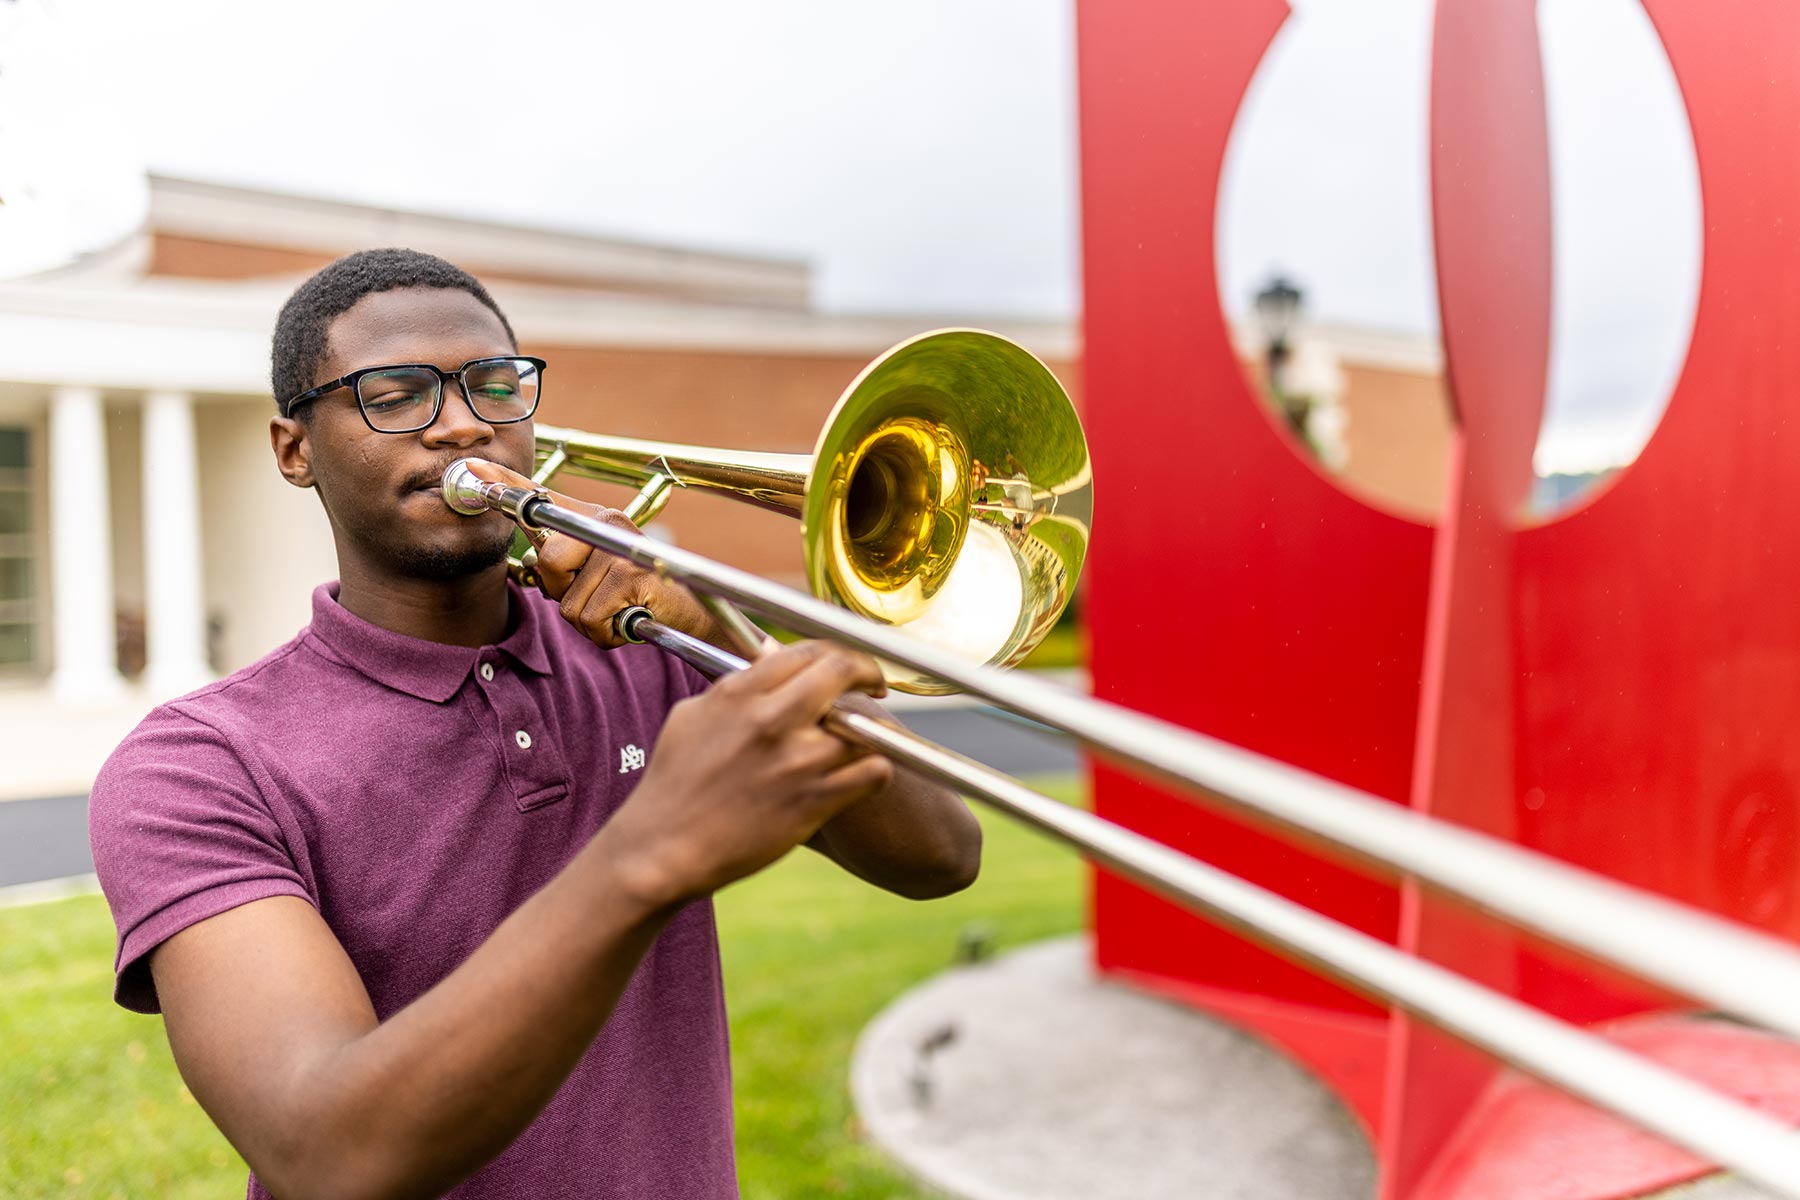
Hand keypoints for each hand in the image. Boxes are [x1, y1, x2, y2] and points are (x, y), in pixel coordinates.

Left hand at [461, 458, 722, 649]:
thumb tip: (531, 554)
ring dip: (588, 620)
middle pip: (549, 562)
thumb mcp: (596, 573)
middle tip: (597, 596)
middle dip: (564, 593)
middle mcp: (607, 522)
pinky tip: (626, 621)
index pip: (541, 497)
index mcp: (594, 517)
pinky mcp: (631, 577)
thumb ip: (563, 560)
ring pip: (568, 601)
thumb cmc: (638, 596)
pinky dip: (605, 633)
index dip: (505, 484)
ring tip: (616, 610)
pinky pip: (589, 618)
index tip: (473, 470)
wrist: (691, 615)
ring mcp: (620, 549)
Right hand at [598, 640, 894, 907]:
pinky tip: (862, 773)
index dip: (834, 653)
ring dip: (868, 727)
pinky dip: (876, 768)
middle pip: (842, 670)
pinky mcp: (814, 801)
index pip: (805, 650)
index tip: (844, 664)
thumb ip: (735, 686)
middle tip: (874, 685)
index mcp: (739, 693)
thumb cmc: (673, 785)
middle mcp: (771, 719)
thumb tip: (766, 660)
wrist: (664, 849)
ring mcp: (796, 760)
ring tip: (862, 737)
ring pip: (864, 723)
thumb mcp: (692, 717)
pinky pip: (873, 770)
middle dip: (866, 671)